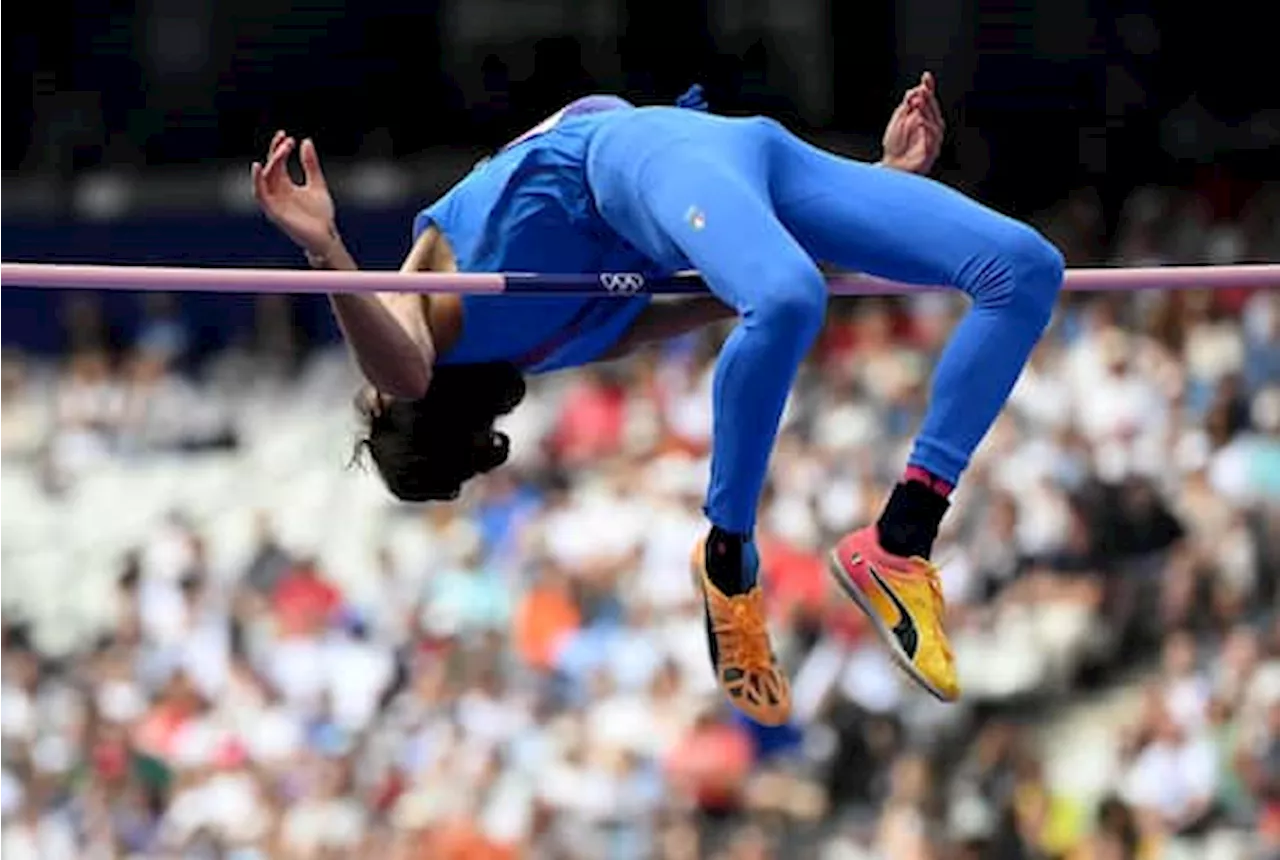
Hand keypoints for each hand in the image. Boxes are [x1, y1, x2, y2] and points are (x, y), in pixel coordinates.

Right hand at [251, 131, 338, 255]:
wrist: (326, 237)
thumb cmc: (320, 215)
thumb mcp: (317, 183)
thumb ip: (310, 164)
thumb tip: (306, 141)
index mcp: (285, 185)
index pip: (277, 162)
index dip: (279, 148)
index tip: (285, 135)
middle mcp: (276, 192)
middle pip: (271, 167)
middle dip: (277, 152)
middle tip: (288, 142)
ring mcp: (274, 202)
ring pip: (265, 178)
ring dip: (271, 162)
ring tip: (280, 150)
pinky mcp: (273, 212)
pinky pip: (260, 194)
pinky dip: (257, 181)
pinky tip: (259, 167)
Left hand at [880, 72, 944, 174]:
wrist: (890, 167)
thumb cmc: (894, 146)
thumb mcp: (898, 121)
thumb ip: (906, 107)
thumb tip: (913, 91)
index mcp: (924, 119)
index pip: (928, 102)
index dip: (929, 89)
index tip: (926, 76)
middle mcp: (931, 129)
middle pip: (934, 111)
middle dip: (928, 99)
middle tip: (922, 89)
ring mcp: (932, 142)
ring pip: (936, 125)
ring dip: (928, 112)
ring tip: (919, 103)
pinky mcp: (930, 154)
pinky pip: (933, 141)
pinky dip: (928, 130)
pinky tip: (921, 122)